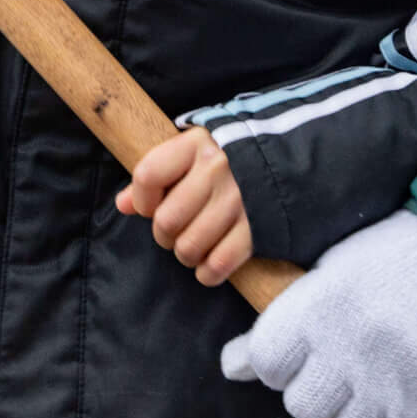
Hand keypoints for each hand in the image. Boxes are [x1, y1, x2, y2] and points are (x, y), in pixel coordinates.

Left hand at [115, 127, 251, 285]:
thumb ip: (158, 175)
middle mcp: (218, 170)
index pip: (147, 176)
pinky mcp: (259, 228)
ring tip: (194, 247)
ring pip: (189, 247)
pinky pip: (218, 264)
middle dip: (164, 235)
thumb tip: (122, 205)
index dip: (142, 201)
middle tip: (175, 232)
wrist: (294, 163)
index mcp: (197, 145)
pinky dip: (209, 272)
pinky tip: (210, 265)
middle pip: (166, 220)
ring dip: (186, 255)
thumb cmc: (232, 160)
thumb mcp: (195, 154)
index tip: (150, 207)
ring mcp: (240, 200)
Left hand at [220, 210, 416, 417]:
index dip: (274, 361)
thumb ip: (280, 320)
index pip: (266, 363)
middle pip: (302, 405)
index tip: (291, 352)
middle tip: (332, 368)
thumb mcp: (325, 273)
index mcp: (319, 305)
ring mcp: (392, 374)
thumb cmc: (387, 256)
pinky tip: (385, 407)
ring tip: (364, 383)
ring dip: (349, 411)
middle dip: (311, 389)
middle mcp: (350, 344)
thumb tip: (232, 367)